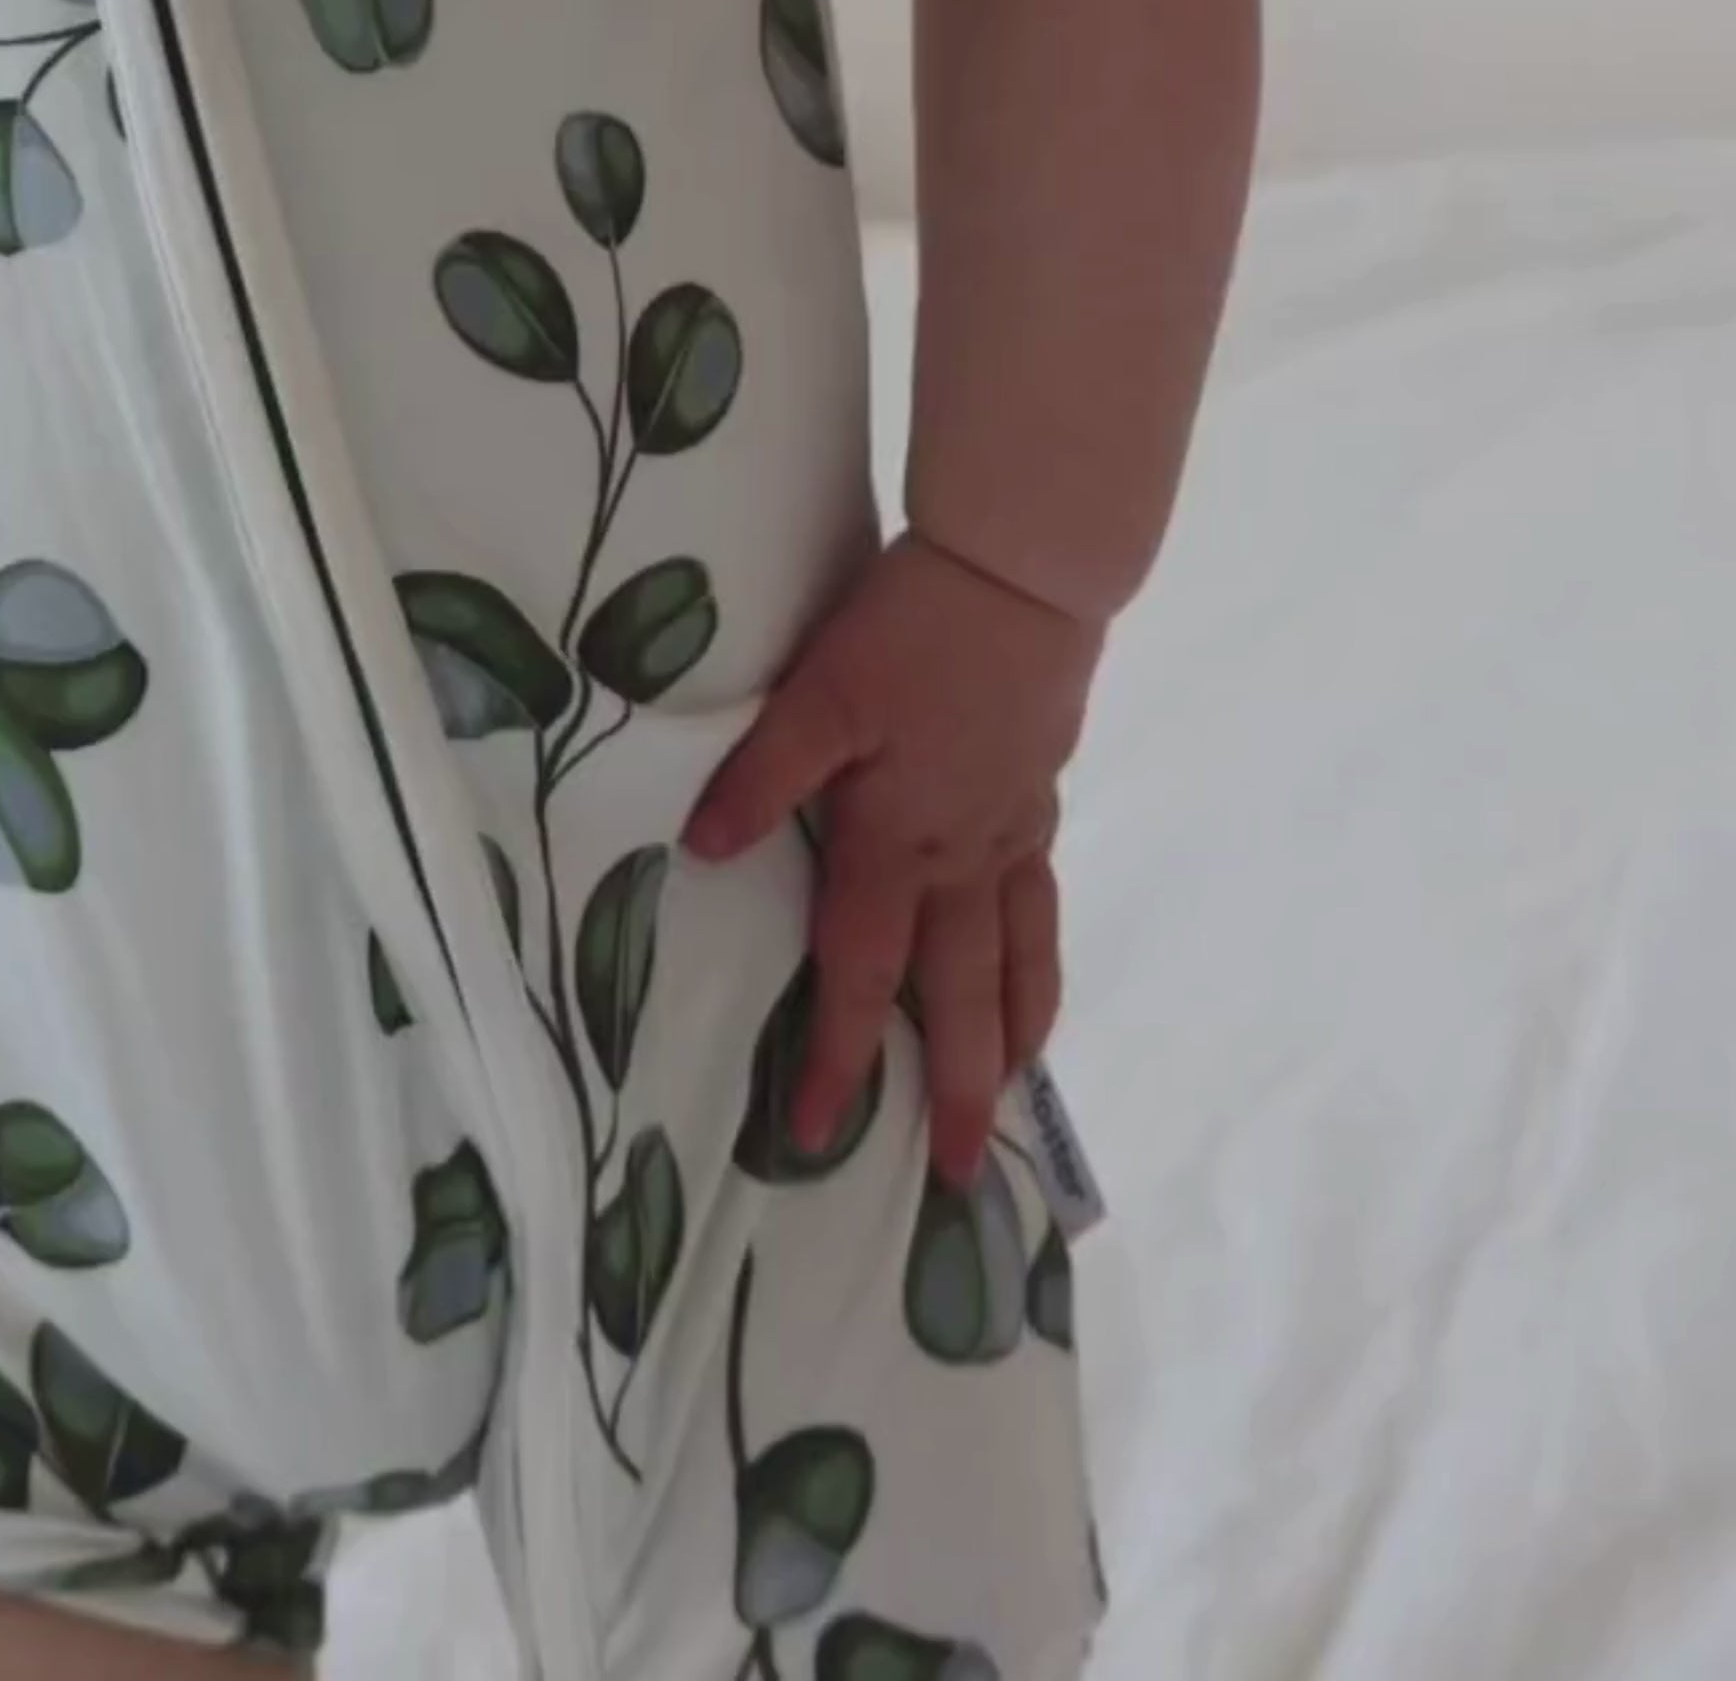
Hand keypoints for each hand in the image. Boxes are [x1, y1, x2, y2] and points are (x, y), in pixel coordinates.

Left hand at [683, 533, 1095, 1187]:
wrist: (1023, 574)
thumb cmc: (910, 629)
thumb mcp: (819, 694)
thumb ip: (762, 775)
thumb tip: (701, 852)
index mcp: (899, 844)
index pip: (860, 975)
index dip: (840, 1057)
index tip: (817, 1133)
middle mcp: (964, 859)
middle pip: (961, 997)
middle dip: (956, 1090)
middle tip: (957, 1171)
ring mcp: (1012, 833)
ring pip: (1019, 960)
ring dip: (1013, 1036)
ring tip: (1012, 1095)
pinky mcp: (1039, 797)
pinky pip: (1042, 908)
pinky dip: (1039, 960)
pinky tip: (1030, 969)